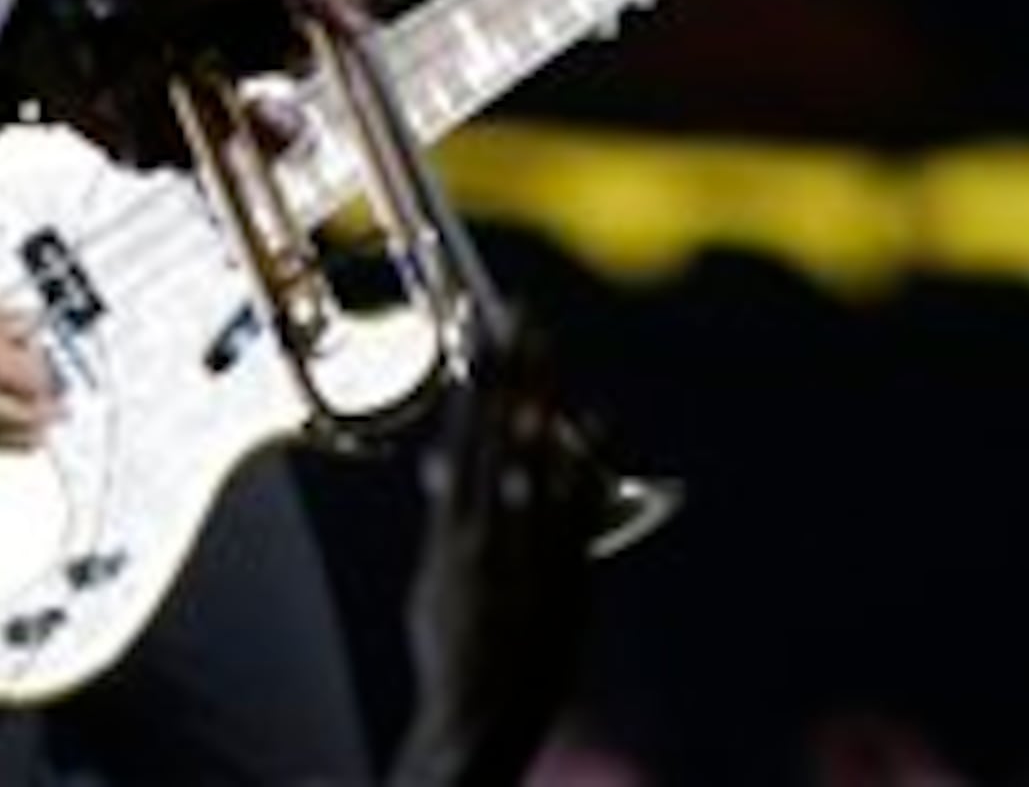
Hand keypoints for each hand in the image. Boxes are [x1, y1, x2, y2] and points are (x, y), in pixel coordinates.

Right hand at [393, 319, 607, 786]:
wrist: (481, 713)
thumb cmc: (456, 650)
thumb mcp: (434, 581)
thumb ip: (444, 519)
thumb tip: (439, 464)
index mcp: (449, 530)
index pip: (461, 436)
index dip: (473, 381)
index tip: (480, 332)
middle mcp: (483, 529)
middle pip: (496, 432)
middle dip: (508, 371)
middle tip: (518, 314)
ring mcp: (523, 546)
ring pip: (530, 455)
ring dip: (540, 397)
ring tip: (545, 347)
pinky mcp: (562, 567)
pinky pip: (573, 502)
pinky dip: (582, 458)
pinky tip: (594, 421)